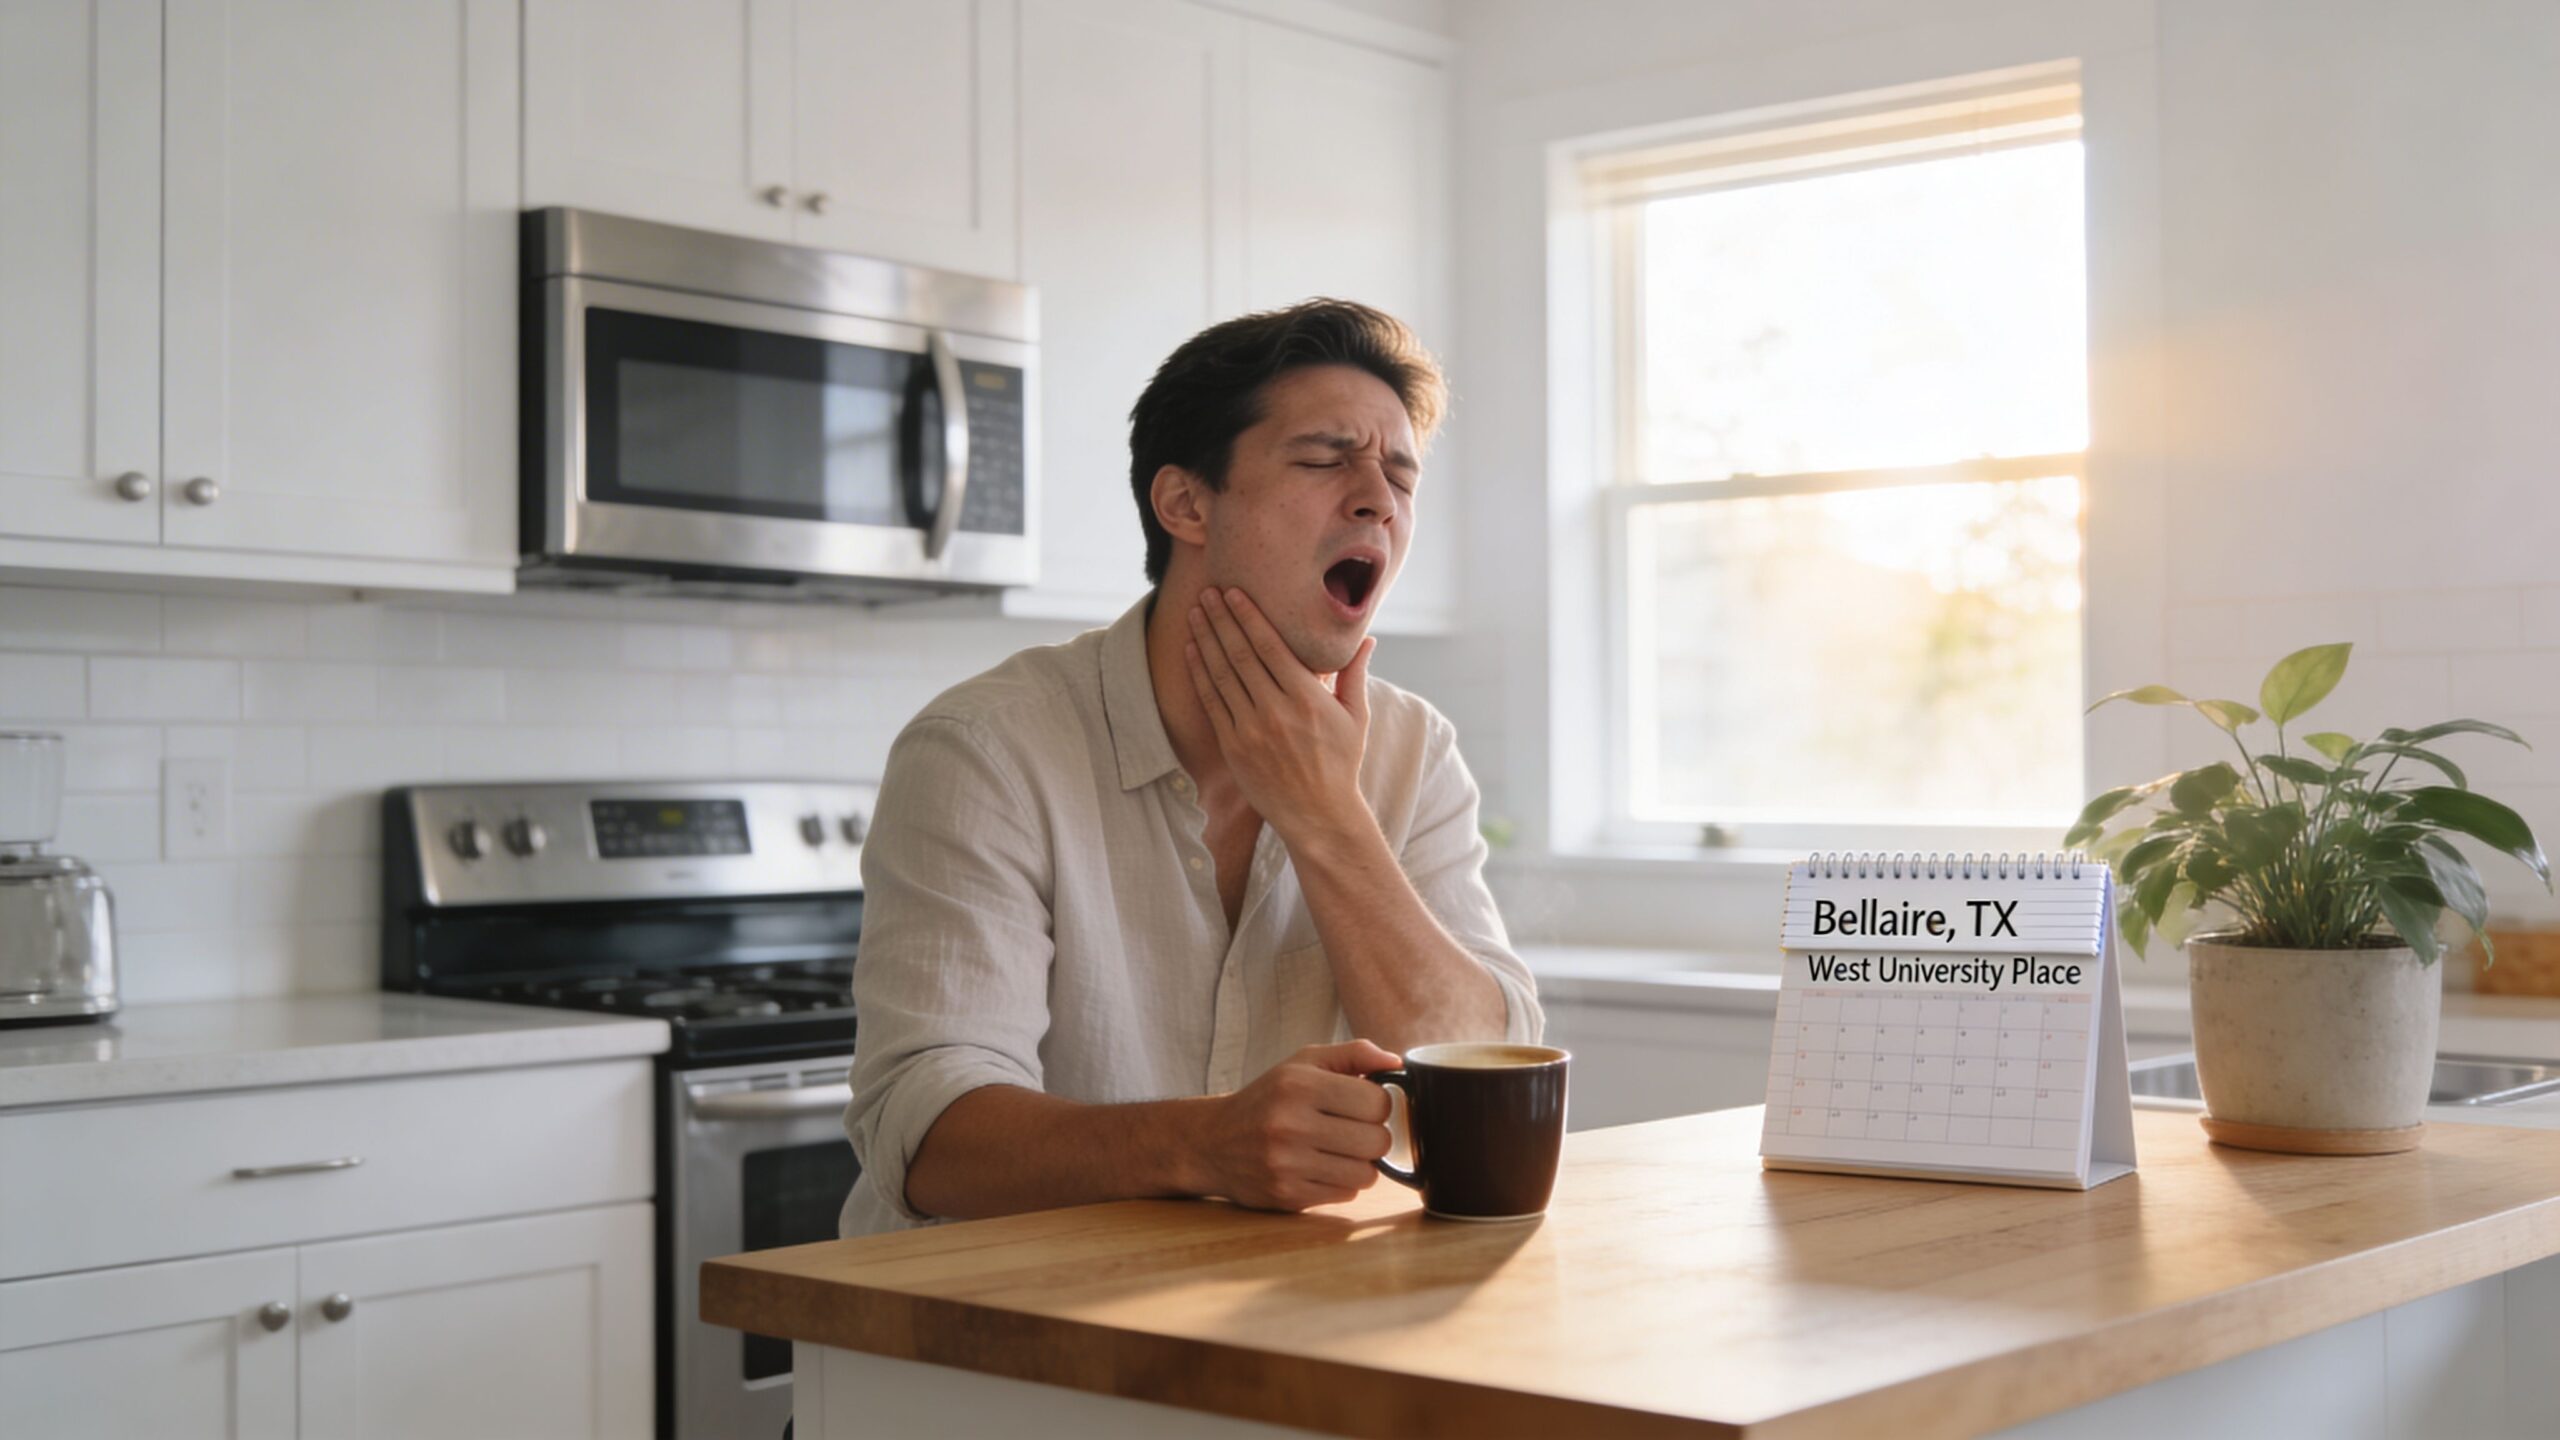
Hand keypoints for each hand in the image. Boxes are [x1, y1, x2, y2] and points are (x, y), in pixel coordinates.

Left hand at [1185, 587, 1374, 842]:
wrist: (1317, 815)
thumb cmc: (1340, 764)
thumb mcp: (1356, 718)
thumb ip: (1355, 675)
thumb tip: (1367, 639)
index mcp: (1307, 698)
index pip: (1270, 647)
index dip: (1248, 616)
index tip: (1233, 592)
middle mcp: (1276, 711)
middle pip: (1241, 654)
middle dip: (1221, 619)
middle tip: (1206, 592)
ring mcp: (1250, 730)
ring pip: (1221, 674)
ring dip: (1205, 639)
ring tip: (1194, 612)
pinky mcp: (1233, 747)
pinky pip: (1211, 702)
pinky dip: (1199, 674)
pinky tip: (1192, 651)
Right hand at [1189, 1040, 1399, 1210]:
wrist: (1213, 1142)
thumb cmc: (1268, 1098)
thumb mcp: (1303, 1063)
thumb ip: (1353, 1055)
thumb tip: (1397, 1063)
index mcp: (1299, 1085)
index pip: (1377, 1102)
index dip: (1378, 1104)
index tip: (1361, 1105)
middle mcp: (1291, 1124)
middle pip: (1377, 1141)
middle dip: (1371, 1135)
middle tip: (1352, 1130)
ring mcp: (1287, 1164)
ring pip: (1366, 1174)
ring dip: (1360, 1163)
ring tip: (1338, 1150)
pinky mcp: (1287, 1196)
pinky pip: (1345, 1194)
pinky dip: (1341, 1182)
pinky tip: (1320, 1168)